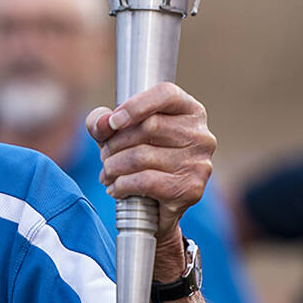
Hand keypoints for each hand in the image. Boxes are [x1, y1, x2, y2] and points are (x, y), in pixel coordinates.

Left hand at [86, 82, 215, 240]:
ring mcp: (199, 163)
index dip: (135, 105)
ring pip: (142, 156)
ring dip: (113, 166)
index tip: (113, 122)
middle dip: (116, 143)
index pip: (166, 94)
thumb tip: (103, 123)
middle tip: (104, 156)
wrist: (155, 207)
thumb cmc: (138, 159)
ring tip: (106, 173)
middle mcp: (201, 135)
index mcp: (190, 111)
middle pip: (148, 127)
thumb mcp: (117, 133)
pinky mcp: (191, 189)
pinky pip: (146, 181)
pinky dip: (122, 185)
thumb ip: (102, 121)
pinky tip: (115, 188)